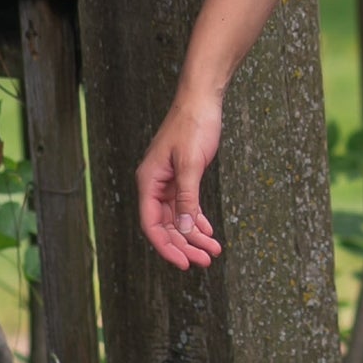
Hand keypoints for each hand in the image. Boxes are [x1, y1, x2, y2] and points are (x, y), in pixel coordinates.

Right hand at [137, 87, 225, 268]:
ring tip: (213, 251)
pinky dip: (198, 220)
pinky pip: (187, 207)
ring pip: (178, 219)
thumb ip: (188, 198)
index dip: (167, 247)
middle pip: (166, 226)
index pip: (151, 224)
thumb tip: (186, 230)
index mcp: (149, 181)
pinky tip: (209, 232)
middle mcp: (154, 185)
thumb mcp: (191, 164)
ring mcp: (168, 182)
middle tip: (205, 261)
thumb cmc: (193, 126)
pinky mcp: (182, 178)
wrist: (202, 100)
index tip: (184, 263)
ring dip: (194, 236)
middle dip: (185, 245)